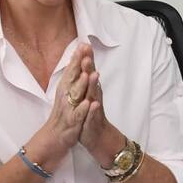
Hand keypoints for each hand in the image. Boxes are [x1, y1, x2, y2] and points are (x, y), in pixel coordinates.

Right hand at [33, 51, 92, 162]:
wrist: (54, 138)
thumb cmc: (63, 114)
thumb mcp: (67, 94)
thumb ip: (72, 78)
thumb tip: (76, 62)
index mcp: (65, 89)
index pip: (72, 70)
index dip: (77, 57)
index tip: (83, 43)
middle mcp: (65, 96)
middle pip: (72, 78)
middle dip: (79, 65)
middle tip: (85, 51)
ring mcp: (68, 109)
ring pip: (75, 96)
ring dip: (83, 85)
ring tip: (90, 74)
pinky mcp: (71, 123)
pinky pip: (78, 115)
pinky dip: (83, 109)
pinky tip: (90, 103)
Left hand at [73, 44, 121, 165]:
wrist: (99, 138)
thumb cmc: (90, 115)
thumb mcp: (85, 97)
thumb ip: (85, 81)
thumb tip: (84, 64)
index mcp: (90, 90)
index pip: (88, 72)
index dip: (86, 58)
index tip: (84, 43)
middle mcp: (94, 96)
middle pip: (92, 80)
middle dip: (89, 67)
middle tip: (87, 53)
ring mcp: (95, 108)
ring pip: (94, 95)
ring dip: (93, 85)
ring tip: (93, 73)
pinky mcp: (93, 121)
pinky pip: (93, 115)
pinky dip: (93, 109)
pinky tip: (94, 103)